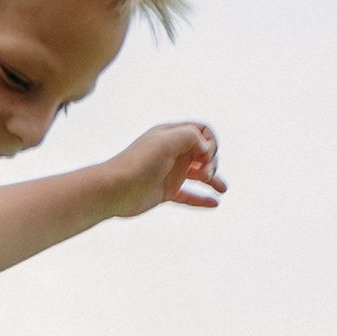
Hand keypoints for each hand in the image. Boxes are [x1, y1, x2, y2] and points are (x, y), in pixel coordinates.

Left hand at [101, 121, 224, 218]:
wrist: (114, 189)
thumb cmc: (137, 163)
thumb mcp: (166, 141)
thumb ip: (191, 136)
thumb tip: (207, 149)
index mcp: (171, 135)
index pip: (202, 131)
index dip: (210, 142)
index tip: (204, 155)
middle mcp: (172, 152)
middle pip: (203, 153)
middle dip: (212, 162)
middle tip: (206, 174)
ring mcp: (169, 173)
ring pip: (198, 174)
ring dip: (213, 179)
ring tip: (223, 189)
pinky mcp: (166, 192)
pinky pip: (189, 195)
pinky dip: (202, 199)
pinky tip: (214, 203)